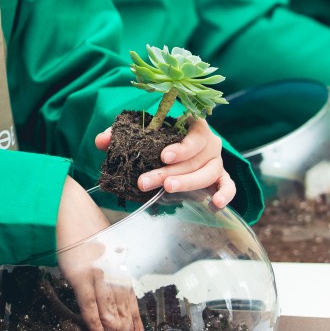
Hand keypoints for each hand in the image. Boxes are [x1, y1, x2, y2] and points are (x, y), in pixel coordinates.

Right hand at [54, 177, 142, 330]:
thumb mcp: (100, 241)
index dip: (135, 316)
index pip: (130, 294)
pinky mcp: (81, 274)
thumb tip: (105, 278)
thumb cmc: (78, 220)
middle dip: (128, 325)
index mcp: (118, 260)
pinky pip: (90, 304)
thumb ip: (106, 260)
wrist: (65, 206)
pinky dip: (96, 321)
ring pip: (110, 307)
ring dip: (116, 327)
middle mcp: (112, 267)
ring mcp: (98, 272)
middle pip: (123, 303)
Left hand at [94, 117, 235, 208]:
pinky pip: (228, 185)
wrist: (180, 144)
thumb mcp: (143, 131)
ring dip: (188, 183)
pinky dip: (226, 194)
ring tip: (167, 190)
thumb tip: (101, 141)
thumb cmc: (161, 136)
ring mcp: (217, 161)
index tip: (162, 156)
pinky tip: (215, 204)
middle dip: (169, 171)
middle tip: (146, 182)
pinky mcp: (221, 177)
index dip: (180, 147)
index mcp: (194, 126)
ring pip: (208, 173)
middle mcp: (209, 143)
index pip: (194, 135)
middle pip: (194, 159)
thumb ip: (122, 134)